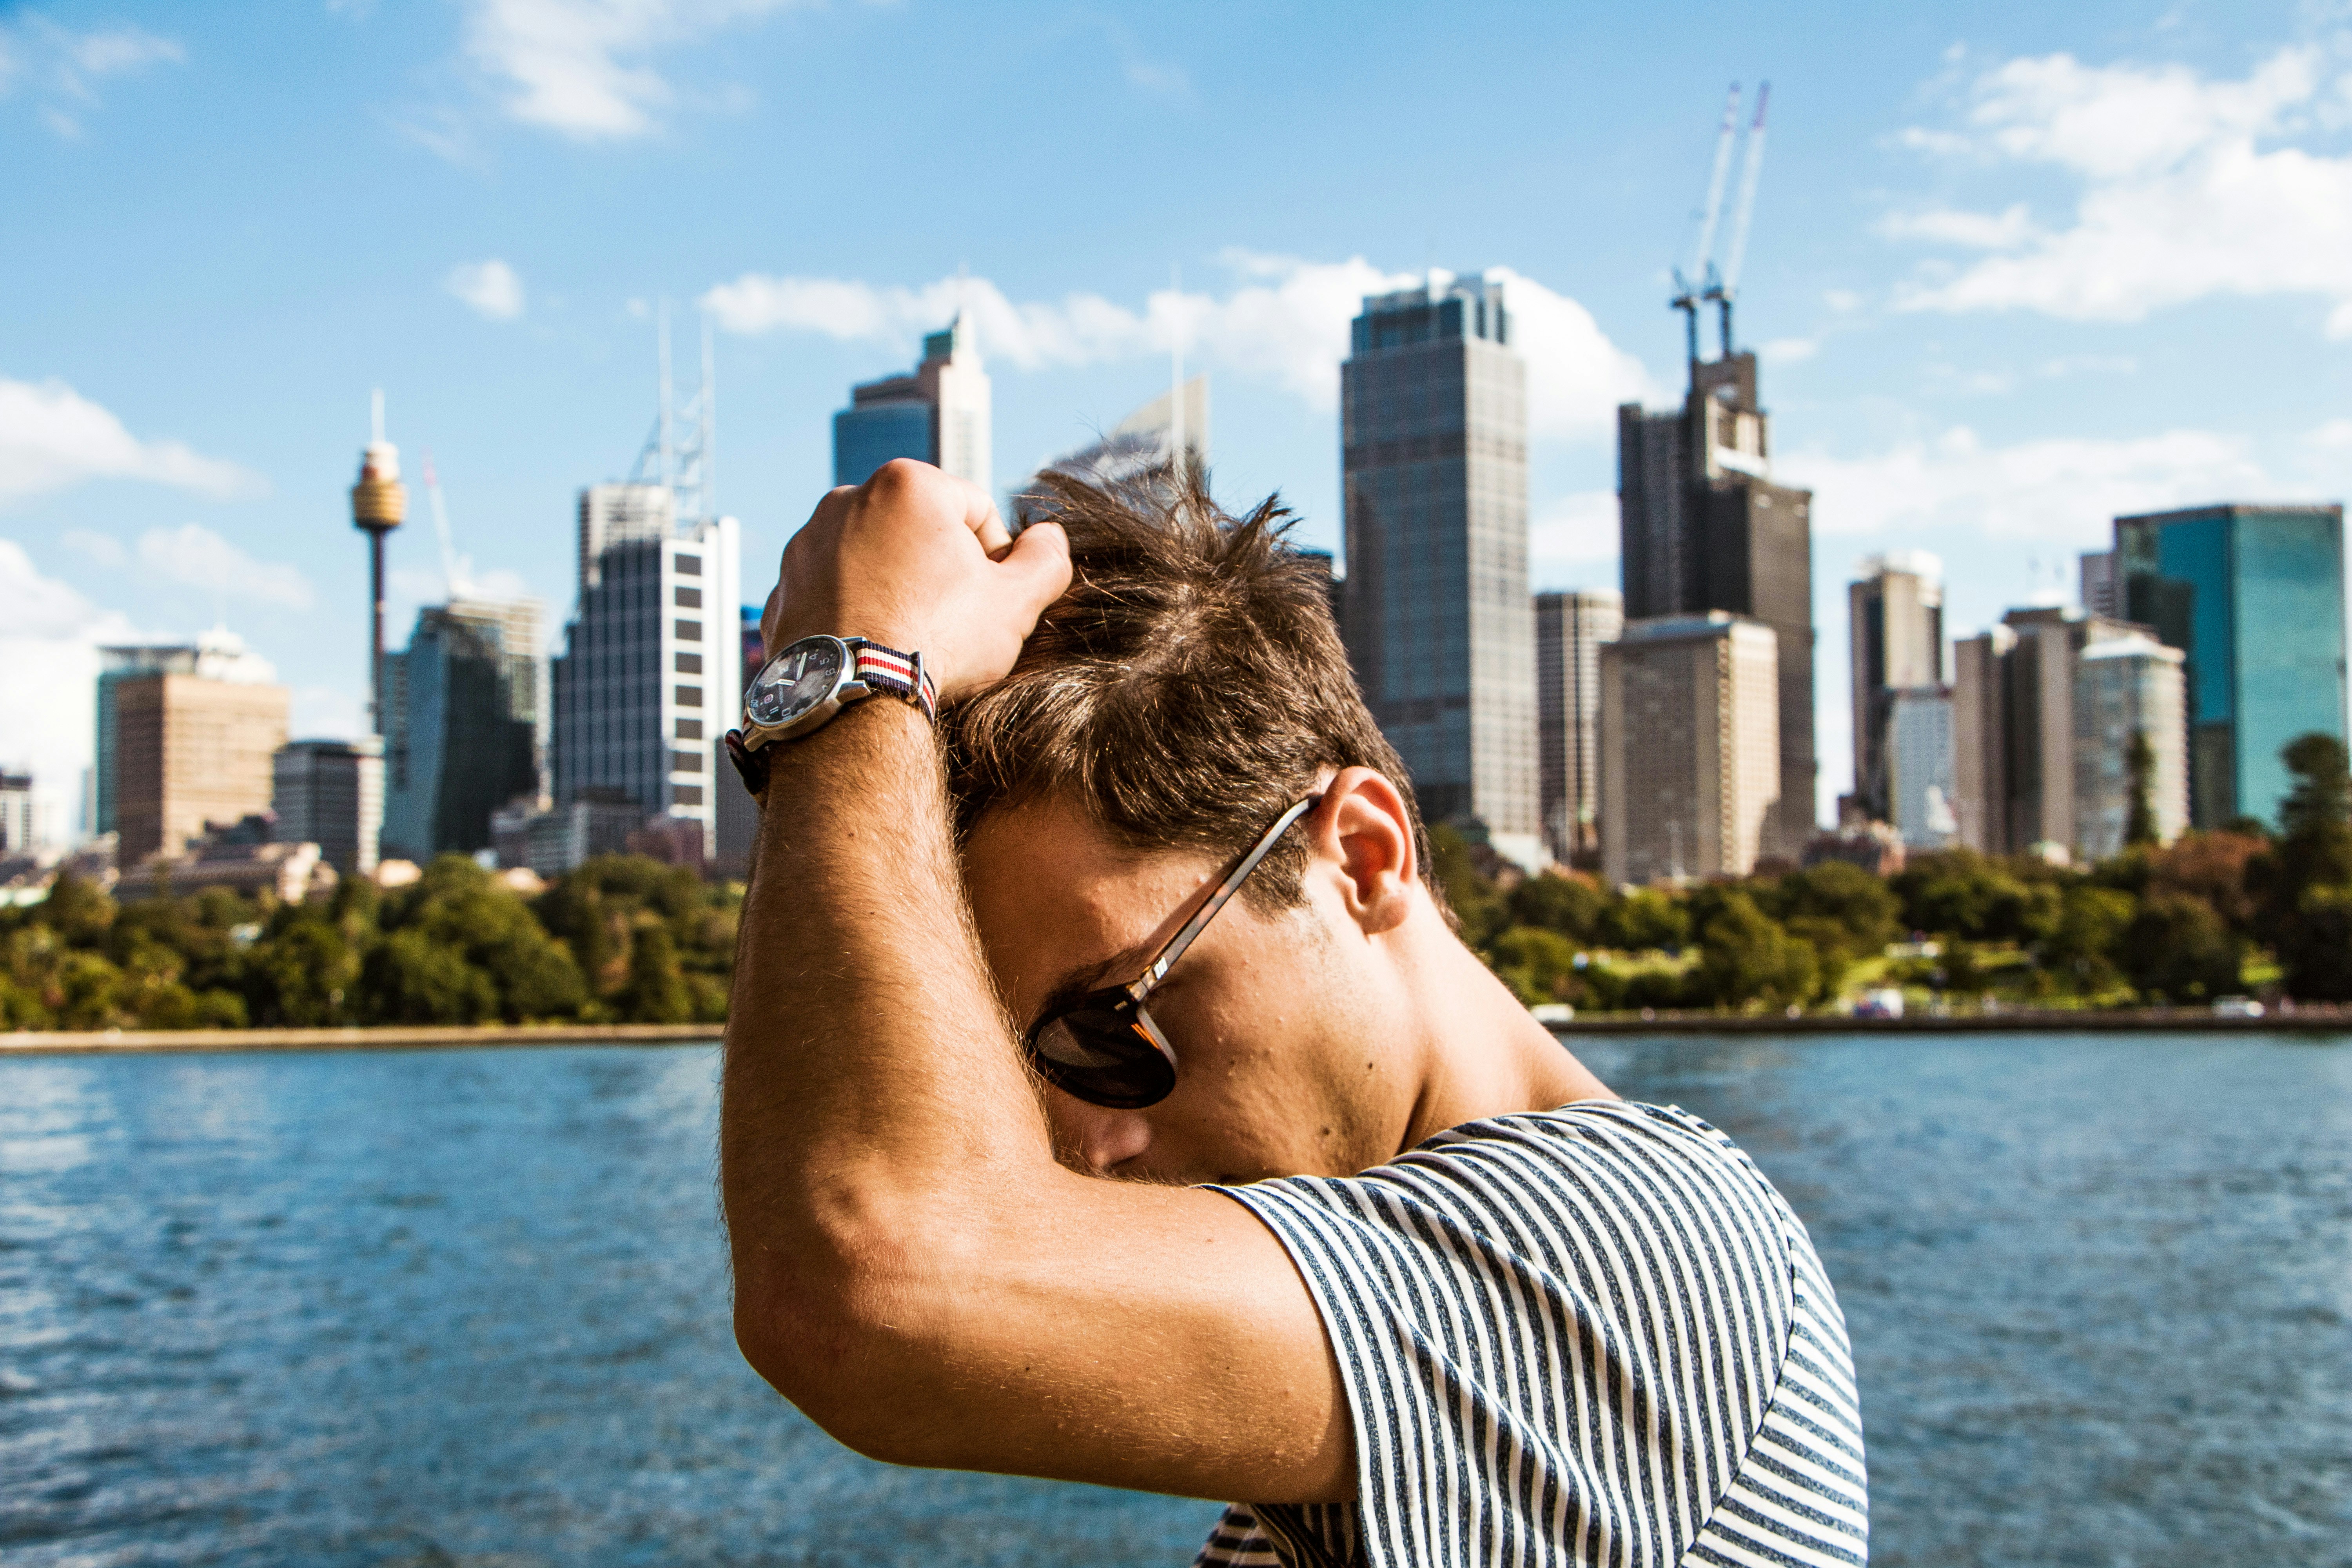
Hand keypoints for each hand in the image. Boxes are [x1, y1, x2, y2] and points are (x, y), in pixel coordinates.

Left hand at [760, 461, 1070, 702]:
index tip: (990, 602)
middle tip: (954, 624)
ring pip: (874, 560)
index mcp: (907, 484)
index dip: (996, 559)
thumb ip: (1046, 560)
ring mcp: (806, 545)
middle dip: (941, 570)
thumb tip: (1049, 538)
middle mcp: (845, 499)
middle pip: (921, 531)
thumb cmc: (938, 642)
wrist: (851, 702)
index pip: (976, 510)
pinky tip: (874, 649)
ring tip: (910, 639)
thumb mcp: (1016, 602)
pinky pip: (834, 593)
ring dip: (897, 589)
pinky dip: (855, 612)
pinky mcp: (782, 589)